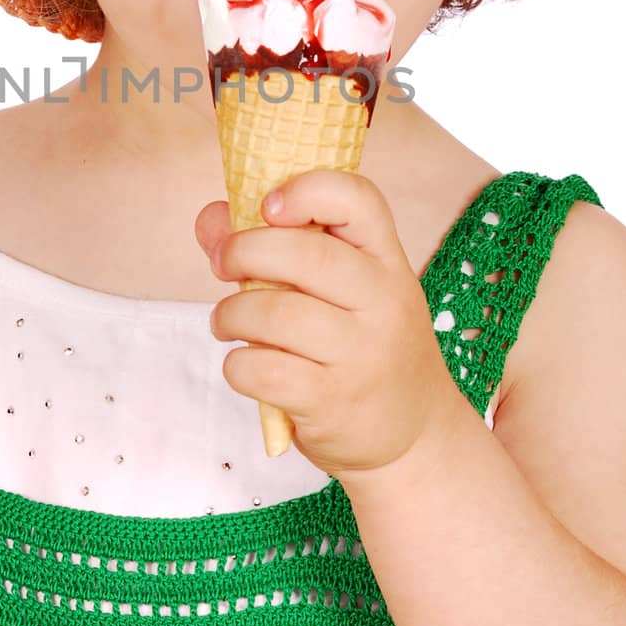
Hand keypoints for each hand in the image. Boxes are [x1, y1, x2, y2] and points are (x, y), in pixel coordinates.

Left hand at [194, 168, 465, 481]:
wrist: (415, 435)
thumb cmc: (363, 348)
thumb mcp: (344, 293)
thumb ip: (278, 249)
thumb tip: (211, 219)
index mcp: (387, 261)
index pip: (358, 200)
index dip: (306, 190)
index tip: (267, 206)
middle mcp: (384, 302)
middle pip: (304, 254)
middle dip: (243, 251)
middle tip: (221, 264)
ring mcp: (363, 355)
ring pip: (275, 313)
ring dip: (230, 313)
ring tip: (226, 322)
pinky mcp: (334, 402)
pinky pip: (263, 369)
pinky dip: (237, 364)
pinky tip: (244, 364)